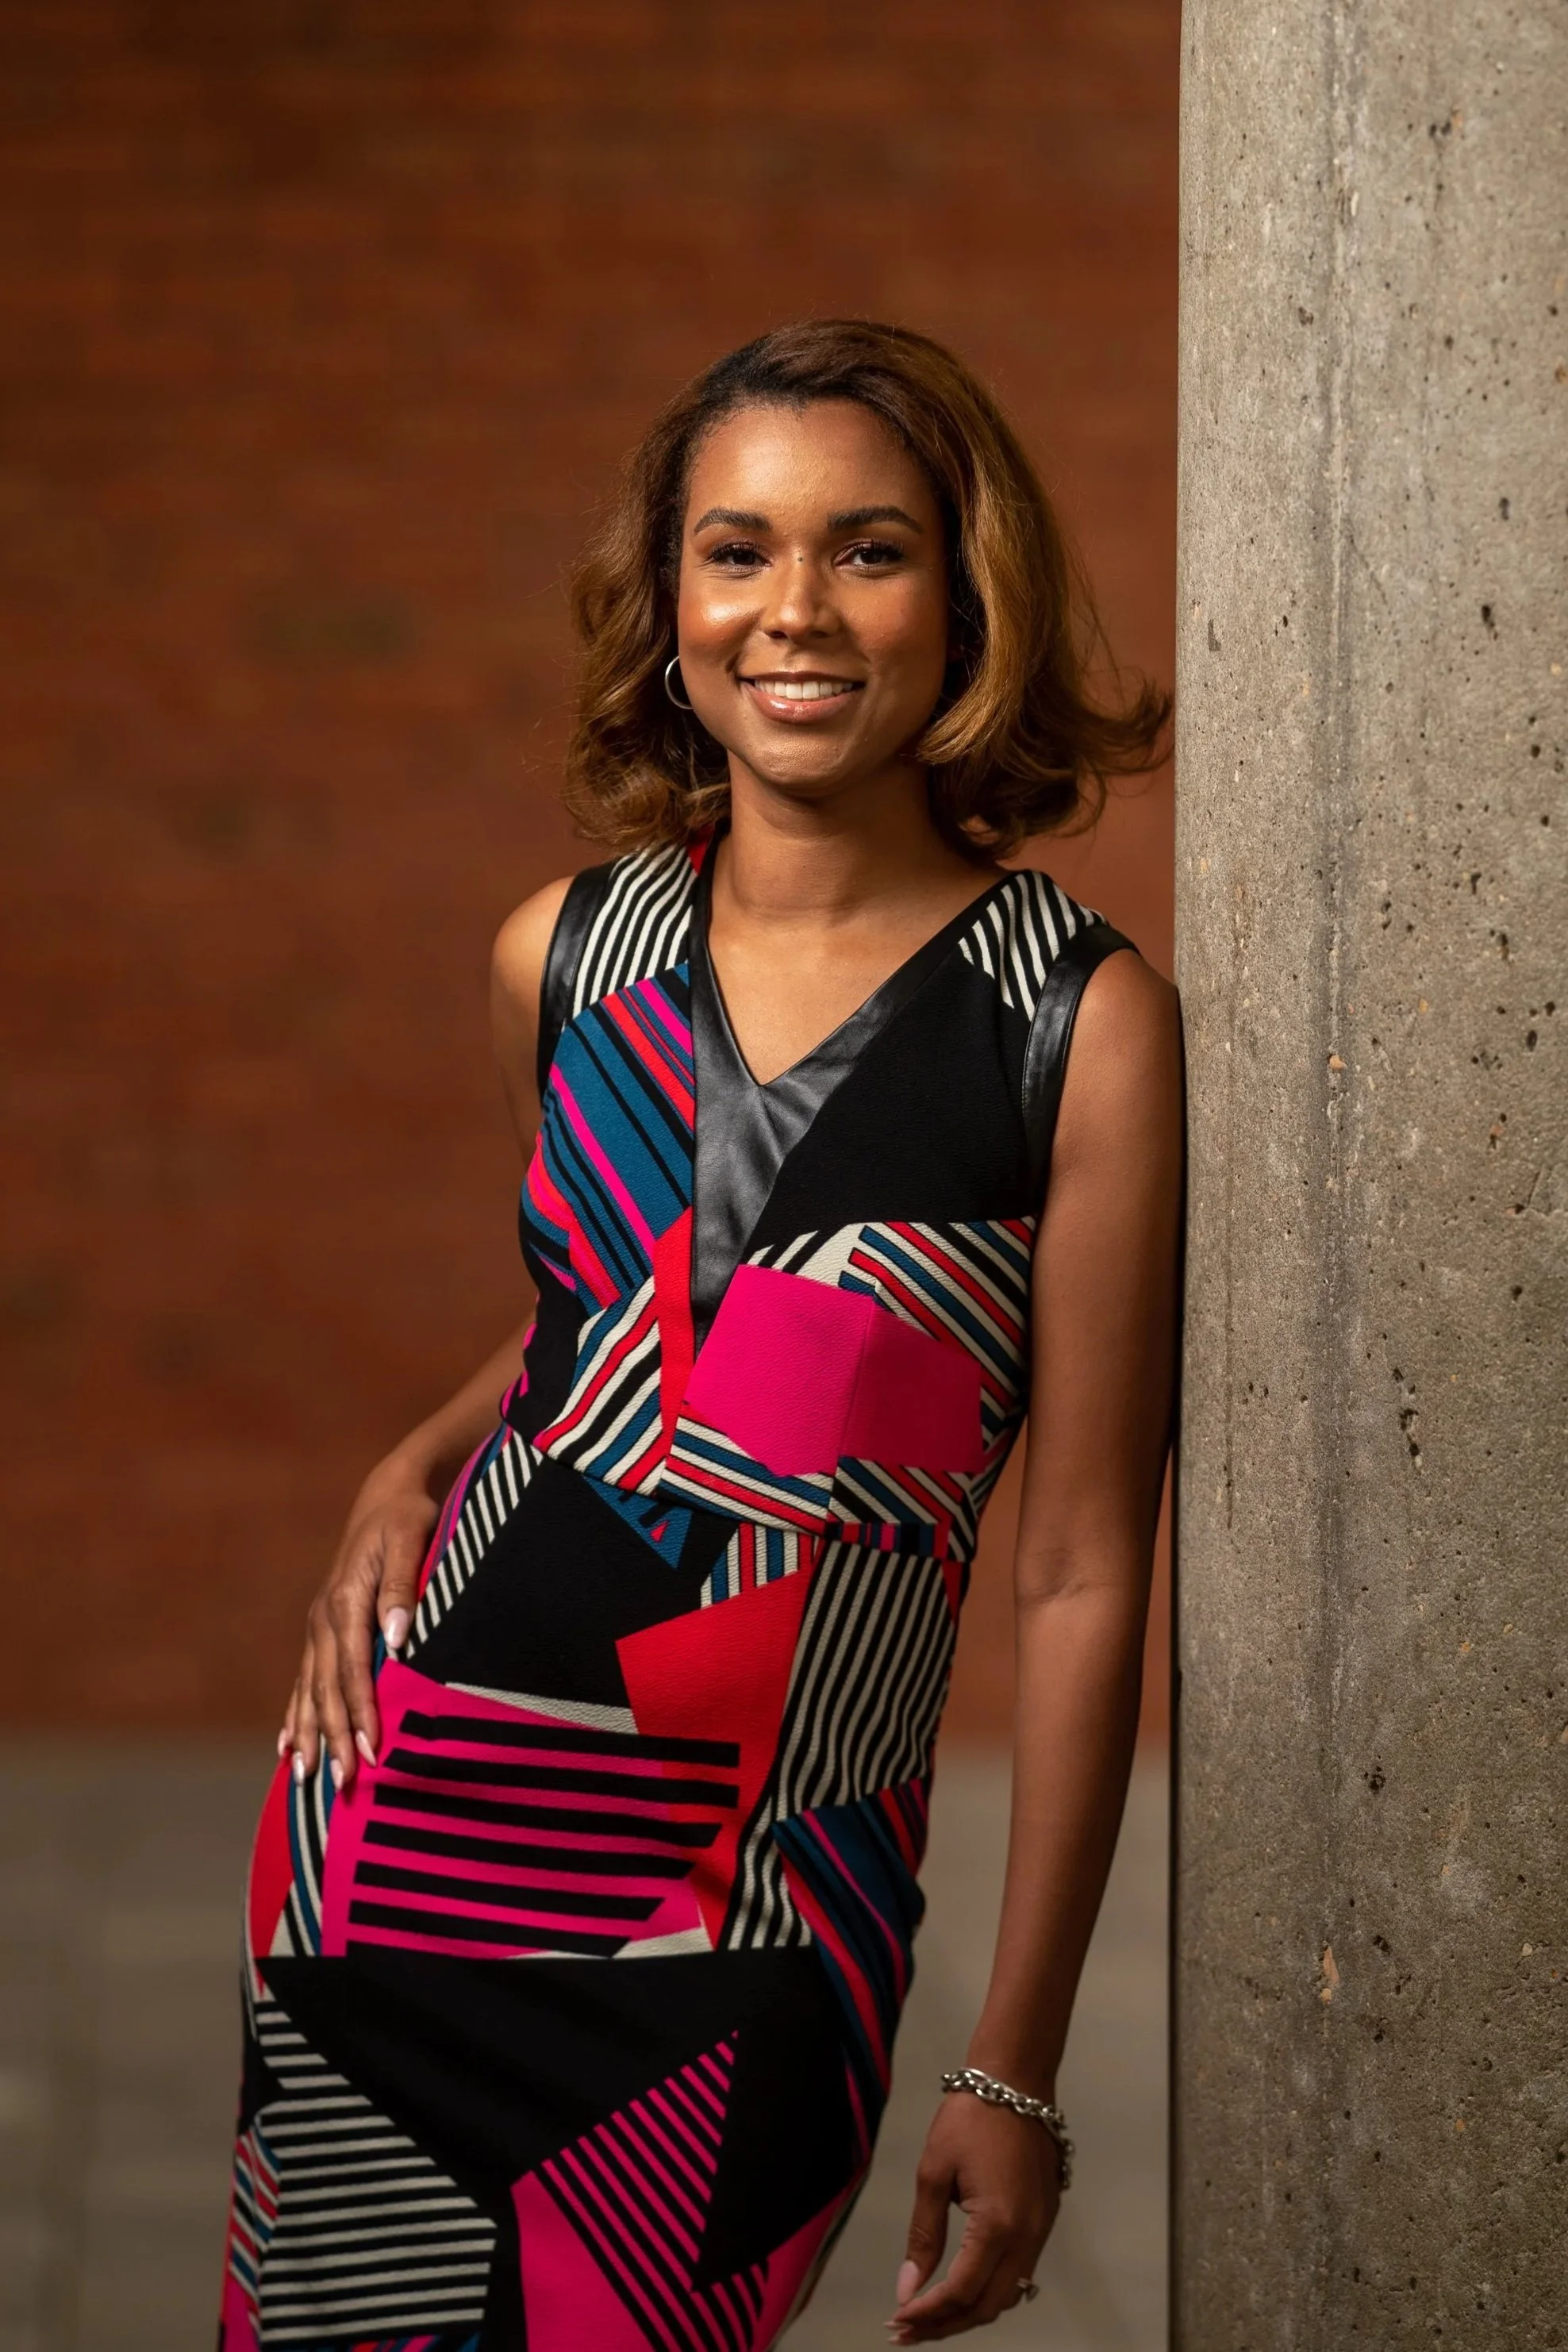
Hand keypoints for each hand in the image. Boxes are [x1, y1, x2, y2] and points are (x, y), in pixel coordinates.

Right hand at [279, 1453, 438, 1793]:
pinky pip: (303, 1680)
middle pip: (327, 1689)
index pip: (354, 1670)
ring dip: (310, 1734)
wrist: (386, 1495)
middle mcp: (324, 1618)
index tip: (373, 1751)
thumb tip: (397, 1637)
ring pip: (310, 1690)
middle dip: (335, 1737)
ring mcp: (318, 1625)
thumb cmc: (408, 1518)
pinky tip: (288, 1746)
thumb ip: (402, 1587)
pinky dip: (295, 1714)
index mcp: (345, 1600)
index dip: (362, 1712)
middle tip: (344, 1783)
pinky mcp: (321, 1629)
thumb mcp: (412, 1539)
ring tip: (307, 1778)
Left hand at [890, 2091, 1061, 2340]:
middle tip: (906, 2331)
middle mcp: (1026, 2237)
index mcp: (996, 2225)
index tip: (898, 2320)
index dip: (928, 2314)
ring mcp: (1040, 2231)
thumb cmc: (970, 2118)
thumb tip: (908, 2288)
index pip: (960, 2291)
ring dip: (968, 2311)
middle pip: (987, 2305)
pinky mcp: (1044, 2221)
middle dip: (946, 2324)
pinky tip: (962, 2288)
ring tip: (929, 2317)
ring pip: (1007, 2296)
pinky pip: (1019, 2274)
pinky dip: (989, 2290)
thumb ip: (923, 2235)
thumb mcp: (933, 2172)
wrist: (1016, 2081)